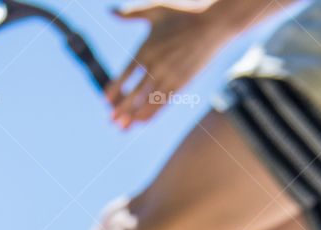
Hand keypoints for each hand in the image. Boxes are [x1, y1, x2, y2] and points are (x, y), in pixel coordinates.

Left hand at [106, 2, 230, 127]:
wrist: (215, 22)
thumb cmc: (185, 13)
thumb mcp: (157, 9)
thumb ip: (132, 13)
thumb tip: (110, 11)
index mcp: (147, 49)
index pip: (124, 75)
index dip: (114, 90)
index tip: (106, 100)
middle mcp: (156, 65)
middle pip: (133, 94)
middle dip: (120, 109)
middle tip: (110, 120)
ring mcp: (170, 76)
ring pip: (146, 103)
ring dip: (133, 118)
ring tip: (122, 127)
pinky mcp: (182, 83)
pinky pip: (162, 104)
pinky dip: (150, 115)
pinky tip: (141, 122)